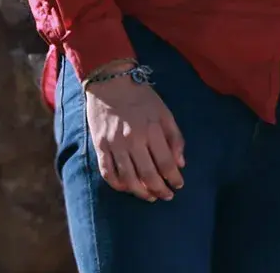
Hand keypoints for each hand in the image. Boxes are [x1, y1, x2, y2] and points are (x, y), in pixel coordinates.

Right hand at [83, 63, 185, 201]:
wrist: (111, 83)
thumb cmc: (141, 97)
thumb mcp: (164, 112)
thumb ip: (175, 137)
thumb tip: (180, 164)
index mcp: (152, 130)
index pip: (166, 163)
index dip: (174, 178)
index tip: (179, 185)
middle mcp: (133, 140)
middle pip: (148, 175)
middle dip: (160, 190)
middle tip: (167, 196)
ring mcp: (114, 144)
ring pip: (128, 179)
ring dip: (141, 192)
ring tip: (150, 197)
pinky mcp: (100, 146)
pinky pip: (108, 172)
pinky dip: (118, 185)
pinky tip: (127, 188)